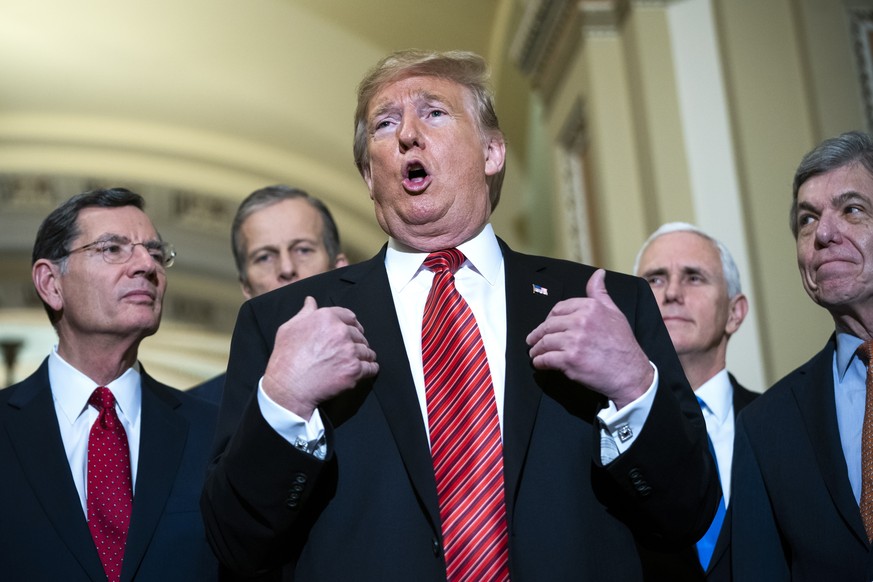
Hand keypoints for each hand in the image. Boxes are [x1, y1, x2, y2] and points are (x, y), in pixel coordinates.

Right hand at [262, 296, 378, 418]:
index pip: (349, 316)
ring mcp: (349, 351)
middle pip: (359, 334)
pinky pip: (370, 367)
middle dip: (358, 340)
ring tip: (363, 359)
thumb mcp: (289, 328)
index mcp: (326, 318)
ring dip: (366, 355)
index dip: (352, 323)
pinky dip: (371, 368)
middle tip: (354, 348)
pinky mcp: (354, 370)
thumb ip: (304, 313)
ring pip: (366, 350)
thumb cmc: (286, 359)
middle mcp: (340, 332)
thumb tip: (310, 301)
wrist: (289, 387)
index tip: (355, 329)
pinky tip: (369, 369)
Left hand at [526, 269, 652, 408]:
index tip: (546, 325)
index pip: (559, 308)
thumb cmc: (623, 345)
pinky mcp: (570, 360)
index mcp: (590, 308)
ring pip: (545, 342)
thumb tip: (599, 274)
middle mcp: (581, 322)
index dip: (549, 318)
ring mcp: (574, 341)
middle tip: (533, 340)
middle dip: (538, 334)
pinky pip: (546, 359)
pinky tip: (540, 363)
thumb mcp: (615, 312)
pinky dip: (539, 362)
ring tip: (535, 353)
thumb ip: (600, 293)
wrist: (630, 373)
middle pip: (549, 325)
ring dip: (536, 349)